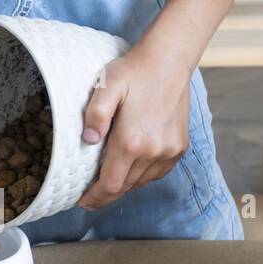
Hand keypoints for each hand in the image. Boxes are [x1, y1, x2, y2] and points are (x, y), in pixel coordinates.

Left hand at [78, 50, 191, 209]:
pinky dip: (142, 176)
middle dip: (106, 194)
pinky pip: (157, 173)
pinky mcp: (179, 147)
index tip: (83, 202)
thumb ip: (95, 114)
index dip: (95, 198)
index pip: (110, 185)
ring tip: (108, 181)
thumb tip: (89, 141)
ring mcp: (169, 151)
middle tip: (90, 195)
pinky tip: (131, 169)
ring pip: (141, 182)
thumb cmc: (134, 72)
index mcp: (131, 142)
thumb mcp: (106, 86)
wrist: (169, 60)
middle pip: (125, 187)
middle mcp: (153, 151)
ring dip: (124, 185)